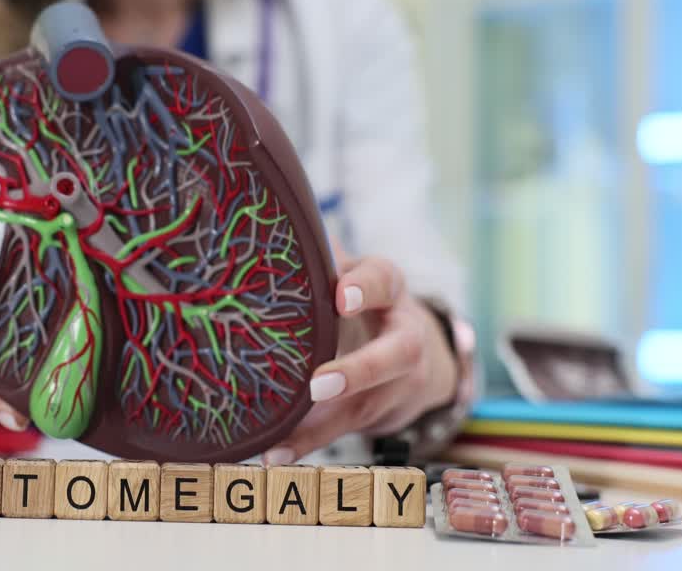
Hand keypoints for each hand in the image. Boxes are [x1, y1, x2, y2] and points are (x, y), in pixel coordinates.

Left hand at [263, 256, 457, 463]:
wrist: (417, 347)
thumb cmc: (359, 296)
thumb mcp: (346, 269)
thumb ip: (316, 255)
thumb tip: (264, 226)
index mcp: (389, 287)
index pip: (382, 281)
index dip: (363, 289)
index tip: (339, 298)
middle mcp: (404, 334)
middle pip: (395, 354)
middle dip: (358, 372)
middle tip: (318, 385)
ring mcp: (401, 380)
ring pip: (369, 405)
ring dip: (324, 425)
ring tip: (281, 440)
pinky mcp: (386, 413)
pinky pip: (350, 431)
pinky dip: (312, 444)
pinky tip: (277, 454)